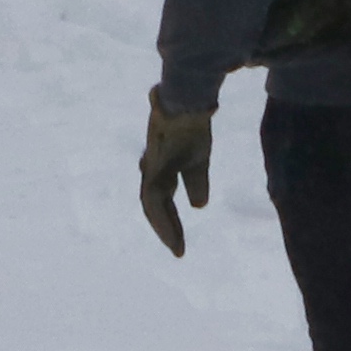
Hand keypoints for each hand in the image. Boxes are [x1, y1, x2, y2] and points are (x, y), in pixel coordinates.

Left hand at [136, 100, 214, 256]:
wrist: (188, 99)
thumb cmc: (192, 125)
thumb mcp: (199, 159)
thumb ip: (197, 181)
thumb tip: (199, 206)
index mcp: (162, 168)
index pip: (162, 200)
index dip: (170, 221)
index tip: (180, 243)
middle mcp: (153, 169)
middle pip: (154, 205)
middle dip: (165, 228)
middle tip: (179, 251)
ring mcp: (152, 165)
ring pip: (150, 203)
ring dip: (163, 226)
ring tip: (176, 246)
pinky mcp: (155, 163)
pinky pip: (154, 195)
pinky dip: (163, 214)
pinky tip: (172, 224)